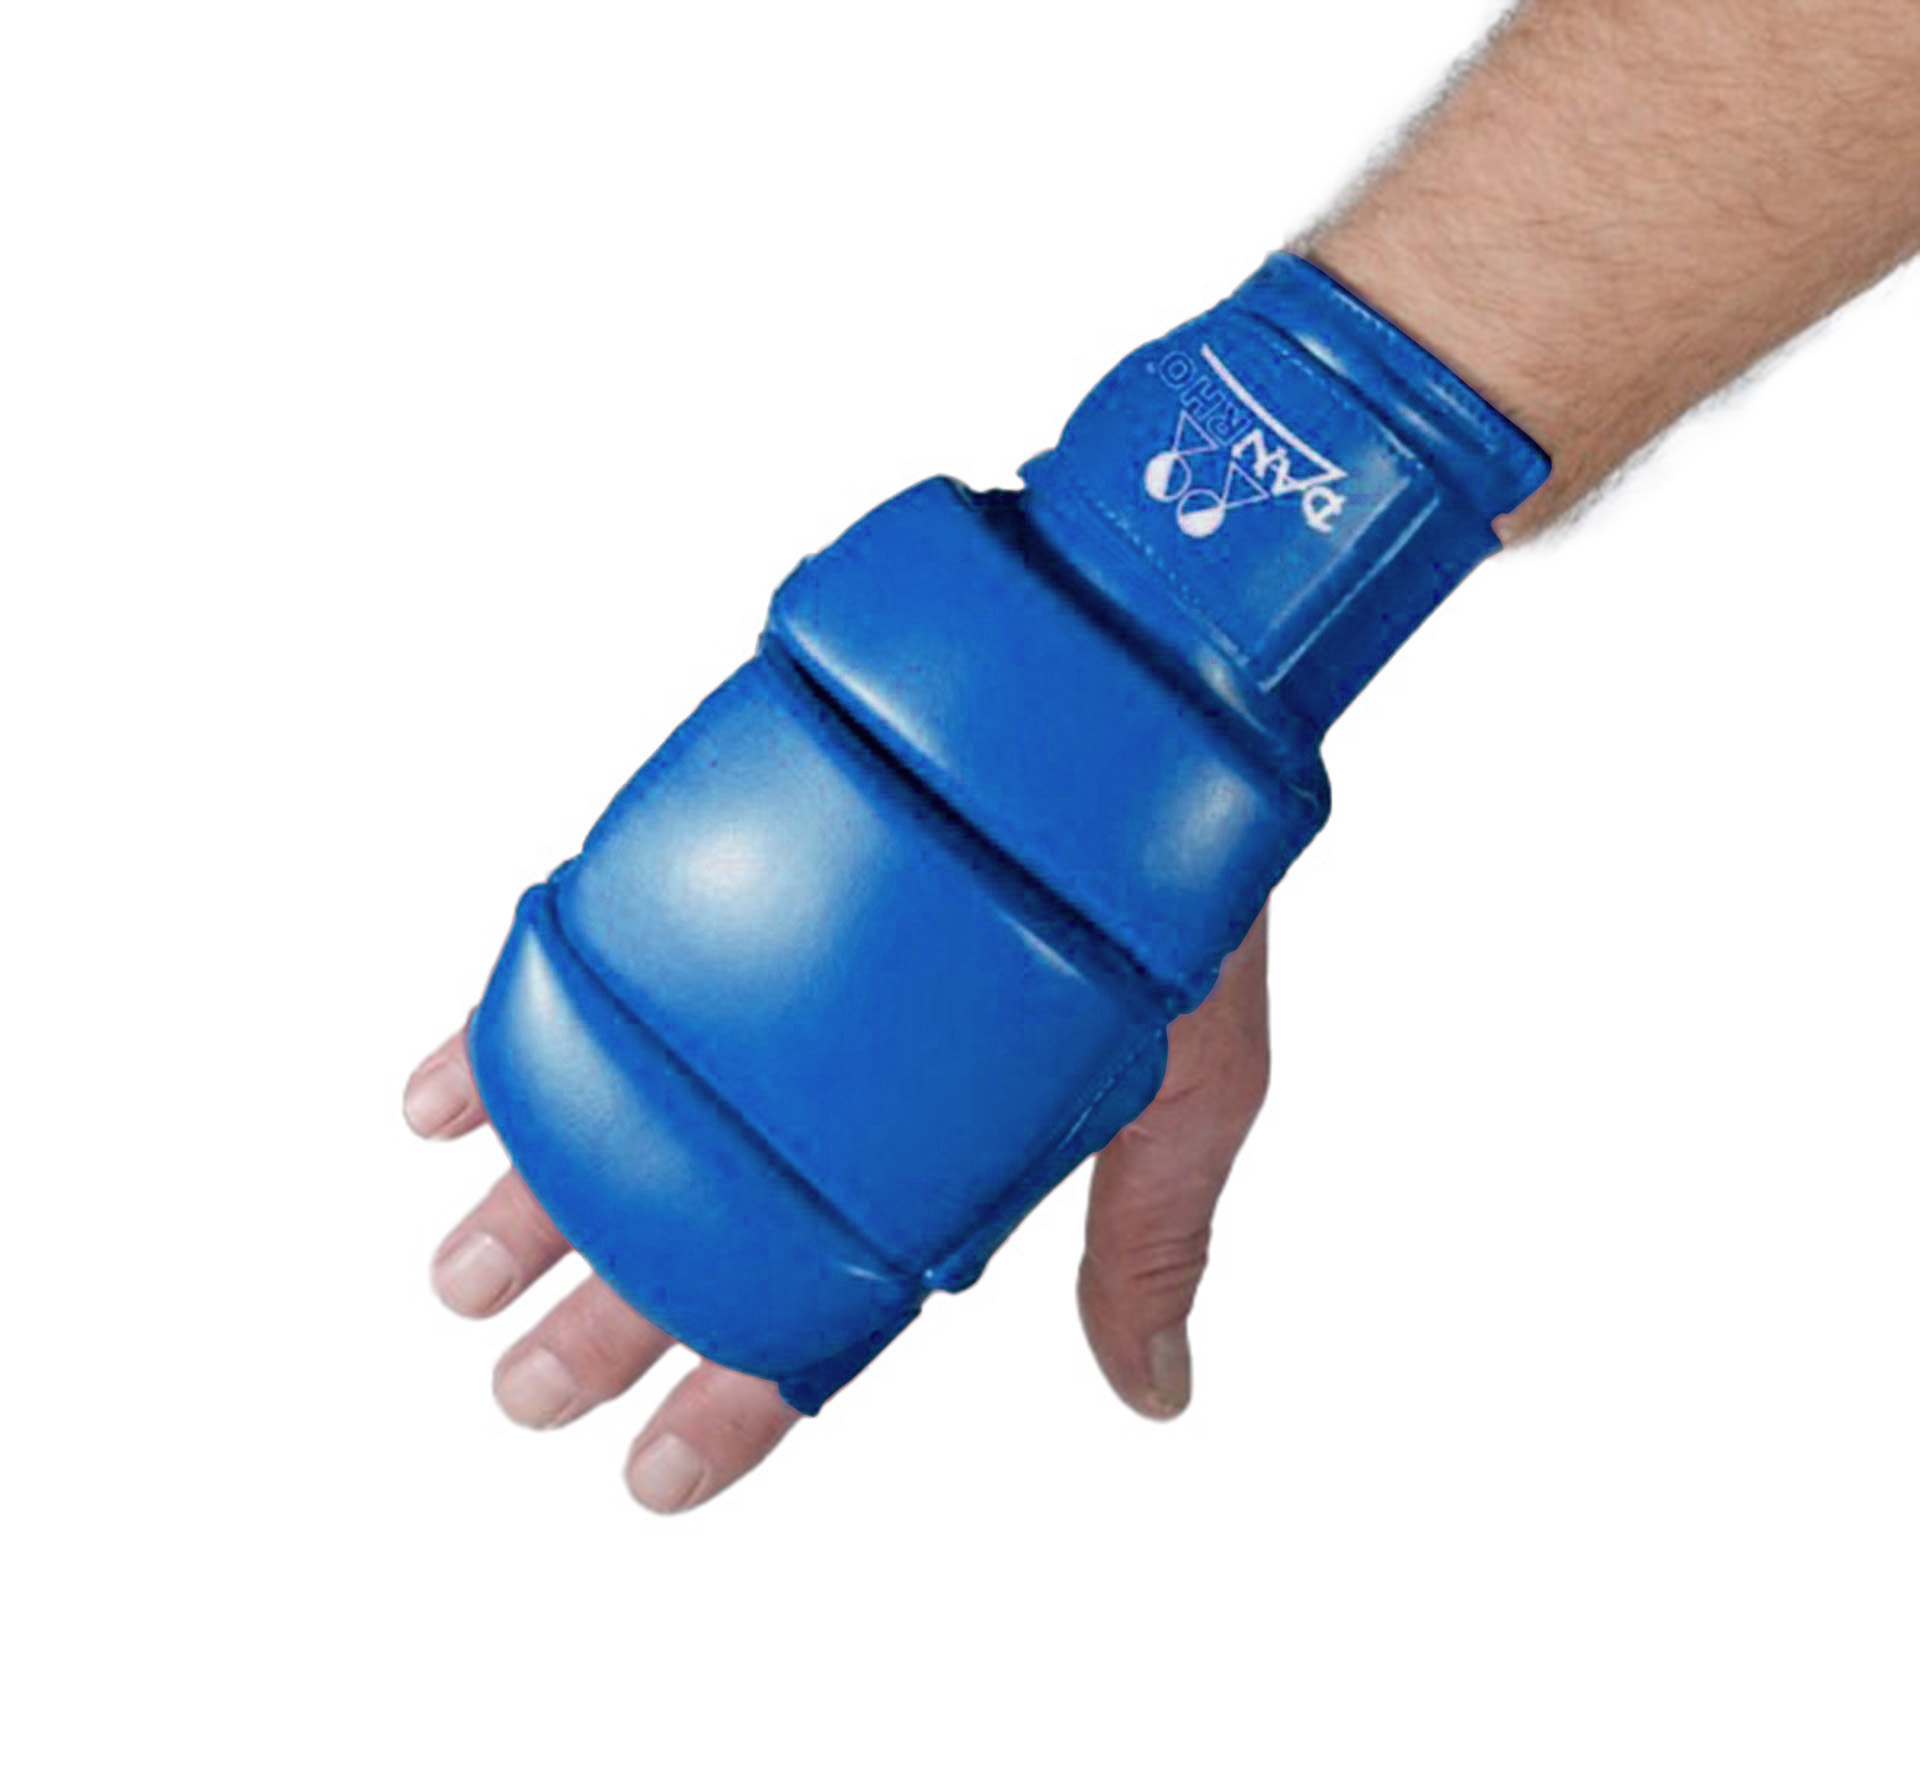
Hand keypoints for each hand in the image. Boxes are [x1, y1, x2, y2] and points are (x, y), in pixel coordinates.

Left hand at [403, 908, 1269, 1512]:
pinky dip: (508, 1031)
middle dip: (608, 1314)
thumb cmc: (1180, 892)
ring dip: (537, 1192)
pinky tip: (437, 1095)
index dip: (738, 1397)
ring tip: (454, 1273)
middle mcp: (843, 1073)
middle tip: (523, 1393)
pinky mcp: (727, 867)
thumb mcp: (1191, 1079)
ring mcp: (776, 972)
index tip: (653, 1472)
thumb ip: (1148, 1233)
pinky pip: (594, 963)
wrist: (1144, 685)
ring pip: (633, 1104)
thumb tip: (1154, 1396)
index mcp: (945, 1141)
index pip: (831, 1298)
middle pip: (707, 1218)